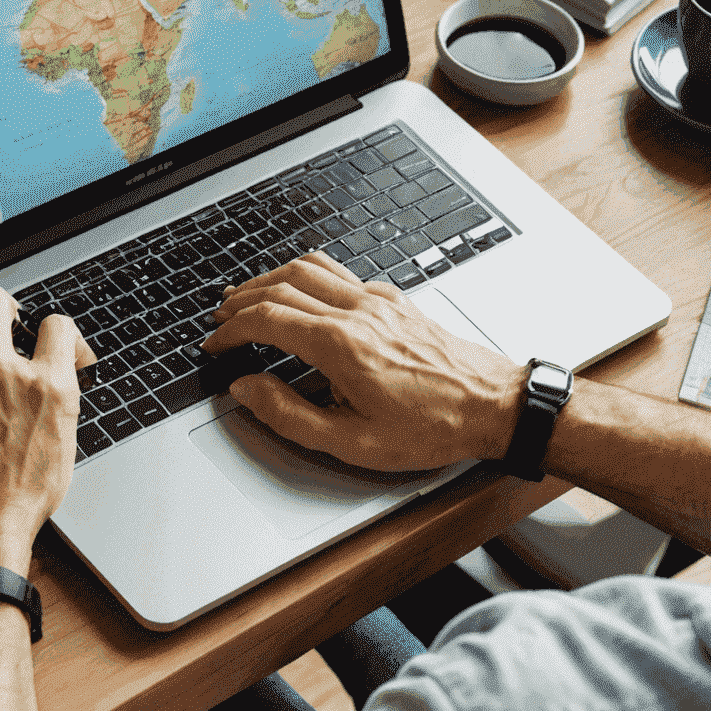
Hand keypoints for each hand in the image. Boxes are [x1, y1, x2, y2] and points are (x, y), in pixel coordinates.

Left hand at [0, 286, 92, 573]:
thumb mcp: (67, 441)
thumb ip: (61, 395)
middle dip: (6, 303)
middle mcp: (1, 373)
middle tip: (10, 318)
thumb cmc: (25, 495)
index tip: (59, 345)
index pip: (57, 325)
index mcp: (46, 385)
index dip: (62, 333)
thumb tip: (58, 373)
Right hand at [205, 253, 523, 471]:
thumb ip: (290, 415)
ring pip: (308, 267)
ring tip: (248, 298)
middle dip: (242, 300)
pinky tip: (299, 295)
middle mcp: (358, 312)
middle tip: (221, 320)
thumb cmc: (432, 427)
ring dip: (270, 278)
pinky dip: (304, 276)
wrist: (494, 405)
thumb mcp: (353, 443)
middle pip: (281, 284)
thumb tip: (248, 390)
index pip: (268, 319)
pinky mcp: (393, 299)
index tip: (216, 344)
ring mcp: (377, 300)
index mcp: (342, 346)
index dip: (231, 330)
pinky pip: (337, 272)